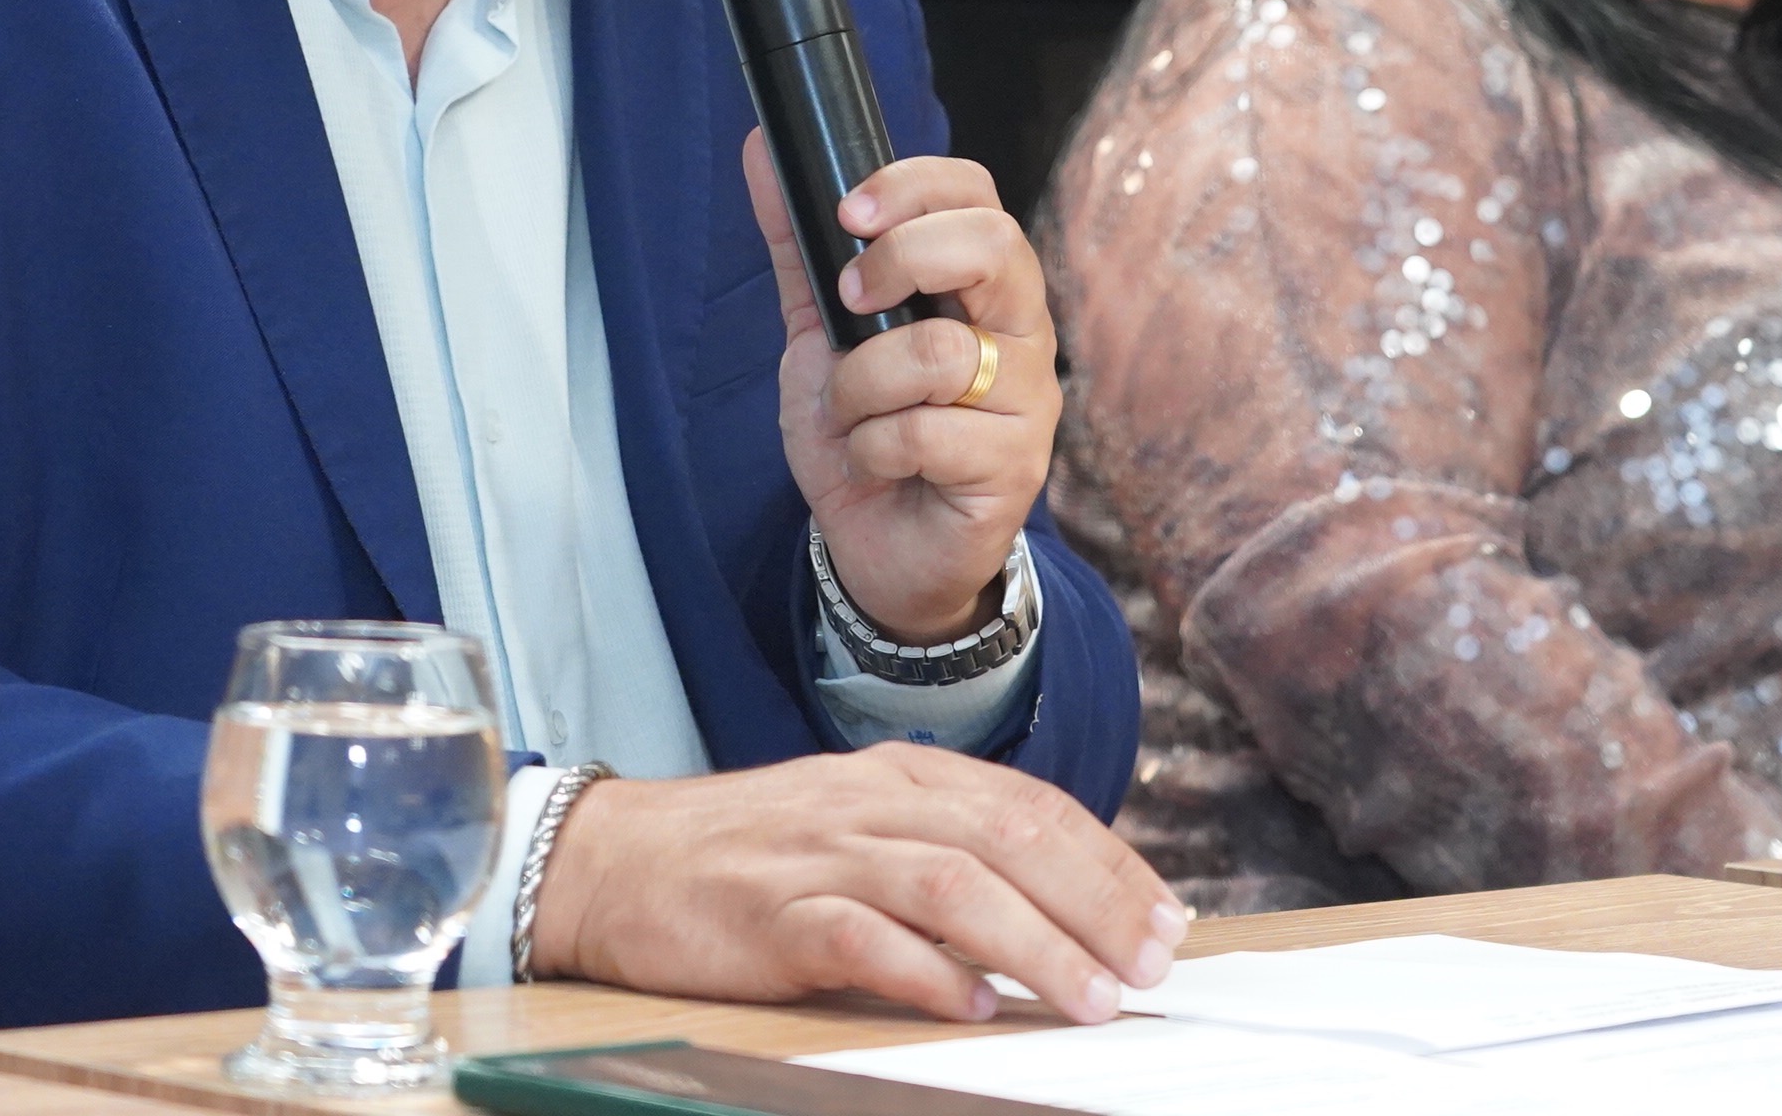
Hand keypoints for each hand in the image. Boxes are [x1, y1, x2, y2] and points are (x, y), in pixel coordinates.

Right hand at [530, 746, 1183, 1020]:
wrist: (615, 859)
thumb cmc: (749, 856)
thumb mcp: (860, 825)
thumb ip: (947, 851)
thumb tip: (1057, 909)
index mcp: (904, 776)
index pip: (1033, 806)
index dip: (1110, 863)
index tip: (1166, 919)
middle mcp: (873, 802)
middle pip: (1009, 838)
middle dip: (1095, 902)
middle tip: (1151, 965)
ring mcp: (822, 854)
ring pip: (952, 885)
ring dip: (1034, 944)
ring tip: (1089, 998)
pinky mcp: (772, 914)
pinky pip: (860, 938)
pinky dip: (922, 971)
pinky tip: (969, 1005)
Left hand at [748, 134, 1059, 642]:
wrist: (880, 549)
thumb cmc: (865, 431)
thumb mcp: (819, 332)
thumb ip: (798, 248)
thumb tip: (762, 149)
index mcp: (980, 283)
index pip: (977, 194)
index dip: (913, 187)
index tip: (847, 214)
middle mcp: (1020, 328)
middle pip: (993, 244)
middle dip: (901, 261)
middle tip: (848, 304)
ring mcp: (1027, 399)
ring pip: (942, 352)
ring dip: (861, 385)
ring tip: (850, 416)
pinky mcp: (1015, 466)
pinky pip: (927, 433)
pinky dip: (873, 448)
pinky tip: (874, 463)